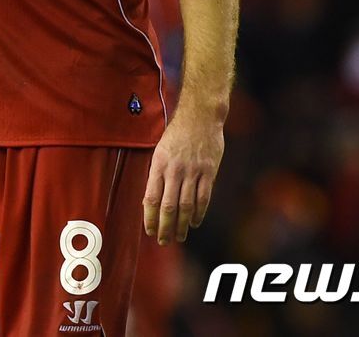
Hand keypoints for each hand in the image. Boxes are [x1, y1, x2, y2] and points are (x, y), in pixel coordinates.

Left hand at [142, 101, 223, 244]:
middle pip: (168, 206)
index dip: (149, 217)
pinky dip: (199, 213)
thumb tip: (151, 200)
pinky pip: (203, 197)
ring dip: (182, 225)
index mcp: (158, 164)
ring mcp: (193, 171)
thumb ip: (157, 174)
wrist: (200, 116)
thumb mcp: (160, 150)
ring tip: (179, 237)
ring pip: (186, 206)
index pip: (151, 197)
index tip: (149, 231)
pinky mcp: (209, 172)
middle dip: (165, 227)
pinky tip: (194, 222)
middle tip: (163, 241)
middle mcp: (175, 170)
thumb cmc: (177, 133)